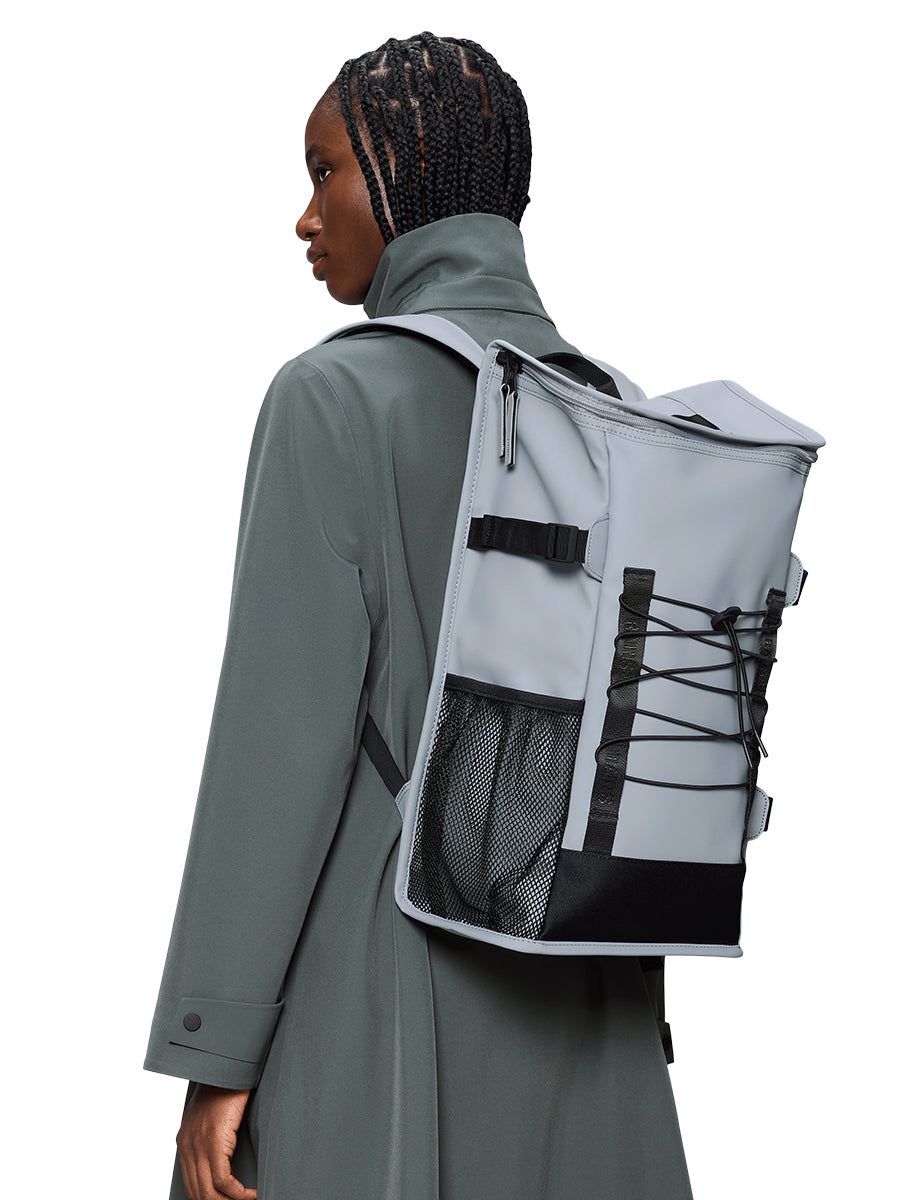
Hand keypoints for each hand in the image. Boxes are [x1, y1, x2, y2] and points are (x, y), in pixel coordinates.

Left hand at [175, 1083, 256, 1199]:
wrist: (227, 1067)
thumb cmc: (225, 1087)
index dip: (209, 1198)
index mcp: (185, 1142)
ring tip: (248, 1199)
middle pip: (199, 1193)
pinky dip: (240, 1193)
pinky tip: (252, 1193)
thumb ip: (211, 1138)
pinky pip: (224, 1181)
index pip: (192, 1185)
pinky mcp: (214, 1142)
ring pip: (210, 1193)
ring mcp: (198, 1146)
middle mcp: (188, 1147)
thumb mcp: (211, 1116)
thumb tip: (225, 1159)